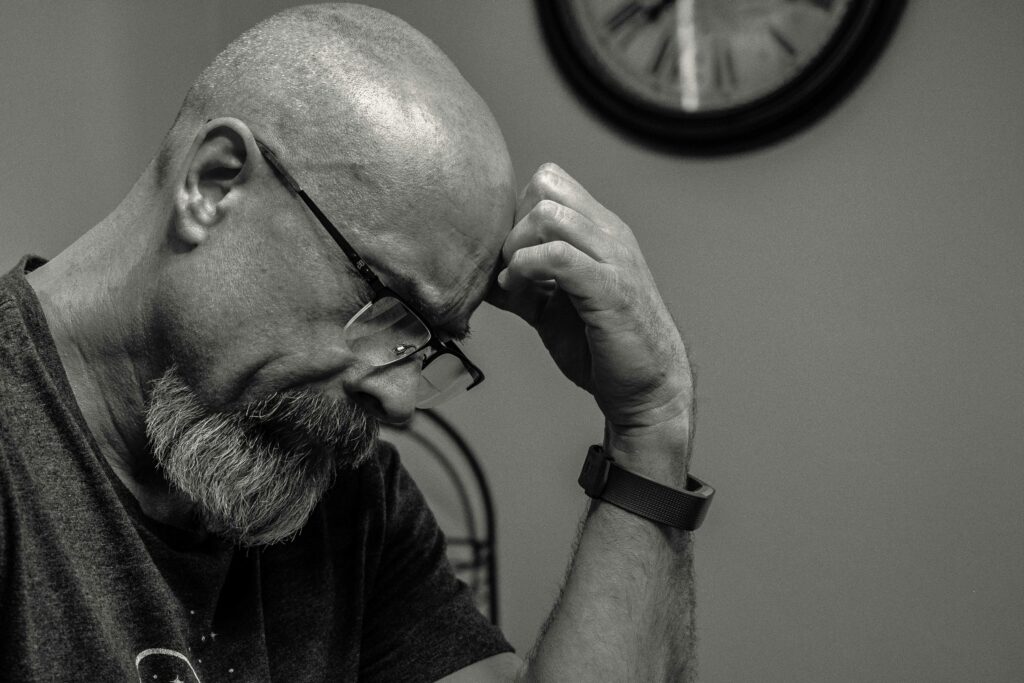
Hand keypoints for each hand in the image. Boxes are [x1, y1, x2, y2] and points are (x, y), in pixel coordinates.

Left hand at [488, 164, 693, 474]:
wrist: (649, 388)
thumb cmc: (604, 346)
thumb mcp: (554, 305)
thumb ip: (524, 283)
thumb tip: (482, 275)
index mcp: (600, 230)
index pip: (549, 181)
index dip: (517, 212)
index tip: (510, 256)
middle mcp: (609, 234)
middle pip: (544, 187)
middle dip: (513, 226)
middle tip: (509, 270)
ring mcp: (613, 258)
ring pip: (547, 215)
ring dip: (517, 249)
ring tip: (515, 284)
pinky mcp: (610, 289)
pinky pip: (557, 256)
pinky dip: (526, 270)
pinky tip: (522, 297)